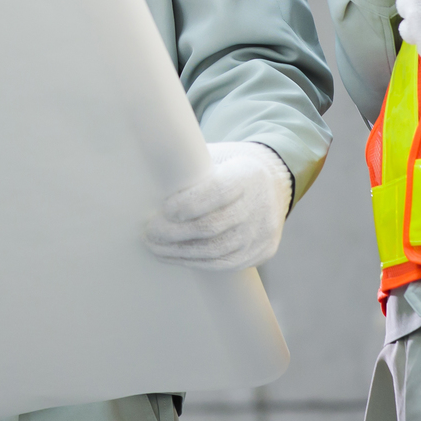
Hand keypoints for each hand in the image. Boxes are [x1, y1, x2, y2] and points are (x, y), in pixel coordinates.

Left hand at [143, 142, 293, 271]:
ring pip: (217, 251)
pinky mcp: (263, 251)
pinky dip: (196, 262)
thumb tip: (149, 180)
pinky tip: (176, 257)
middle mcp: (259, 205)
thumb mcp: (214, 157)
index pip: (218, 192)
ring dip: (180, 252)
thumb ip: (189, 169)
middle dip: (175, 233)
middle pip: (213, 226)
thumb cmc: (228, 168)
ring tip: (155, 248)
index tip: (164, 209)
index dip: (189, 203)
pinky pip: (225, 264)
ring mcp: (263, 231)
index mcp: (246, 175)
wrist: (271, 184)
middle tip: (149, 233)